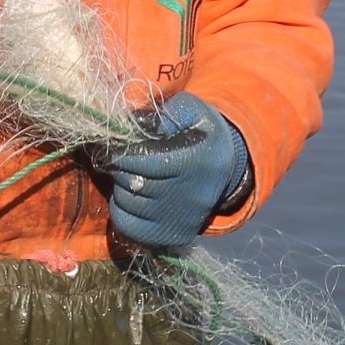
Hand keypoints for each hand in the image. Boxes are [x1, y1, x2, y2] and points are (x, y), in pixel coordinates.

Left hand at [101, 93, 250, 251]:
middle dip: (120, 167)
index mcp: (195, 160)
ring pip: (127, 204)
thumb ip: (154, 114)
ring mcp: (183, 220)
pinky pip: (129, 227)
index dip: (121, 150)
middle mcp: (191, 195)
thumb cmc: (199, 130)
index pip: (139, 159)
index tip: (117, 144)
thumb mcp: (184, 109)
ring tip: (132, 175)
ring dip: (121, 187)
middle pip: (131, 182)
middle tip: (123, 158)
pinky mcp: (175, 236)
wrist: (226, 164)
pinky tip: (134, 196)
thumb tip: (120, 128)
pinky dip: (122, 210)